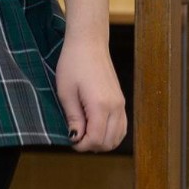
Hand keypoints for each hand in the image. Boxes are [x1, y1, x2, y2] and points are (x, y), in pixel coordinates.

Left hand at [55, 27, 127, 152]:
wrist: (89, 42)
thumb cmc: (73, 63)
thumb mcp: (66, 91)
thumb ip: (73, 118)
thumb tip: (76, 139)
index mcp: (101, 105)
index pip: (97, 139)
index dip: (82, 145)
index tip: (70, 140)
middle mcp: (115, 107)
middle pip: (109, 142)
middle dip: (92, 146)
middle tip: (76, 137)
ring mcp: (121, 103)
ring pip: (118, 137)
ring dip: (103, 141)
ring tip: (85, 132)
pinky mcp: (121, 100)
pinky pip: (122, 126)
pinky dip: (112, 133)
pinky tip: (97, 128)